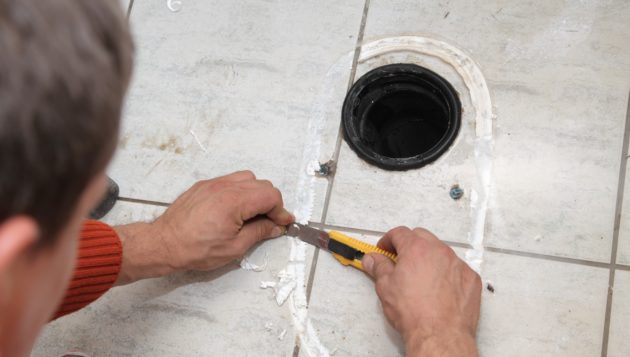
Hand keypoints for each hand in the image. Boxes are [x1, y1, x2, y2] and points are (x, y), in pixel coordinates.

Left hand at [114, 171, 293, 284]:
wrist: (164, 244)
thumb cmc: (194, 249)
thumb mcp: (235, 247)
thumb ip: (259, 232)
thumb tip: (276, 227)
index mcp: (234, 201)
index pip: (270, 196)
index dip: (281, 211)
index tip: (284, 223)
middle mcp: (225, 187)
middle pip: (261, 185)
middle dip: (271, 203)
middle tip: (270, 222)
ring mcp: (213, 184)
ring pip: (246, 179)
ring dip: (255, 194)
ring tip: (252, 215)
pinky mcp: (203, 186)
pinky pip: (230, 181)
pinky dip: (239, 191)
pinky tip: (235, 210)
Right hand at [361, 227, 480, 355]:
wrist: (439, 334)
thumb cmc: (415, 313)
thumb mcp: (386, 287)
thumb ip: (378, 268)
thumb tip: (372, 260)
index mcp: (416, 249)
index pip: (399, 233)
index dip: (388, 240)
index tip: (384, 249)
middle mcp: (439, 251)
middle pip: (421, 237)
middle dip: (409, 245)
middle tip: (400, 260)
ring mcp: (458, 264)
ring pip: (441, 252)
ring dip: (430, 258)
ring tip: (420, 277)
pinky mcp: (471, 278)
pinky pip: (457, 268)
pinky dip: (448, 273)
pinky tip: (440, 289)